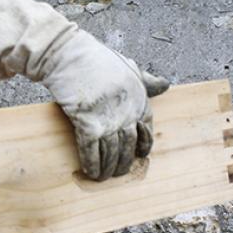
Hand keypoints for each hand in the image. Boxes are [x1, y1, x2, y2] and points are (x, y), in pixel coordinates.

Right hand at [0, 0, 167, 178]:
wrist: (66, 54)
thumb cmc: (95, 59)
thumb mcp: (127, 66)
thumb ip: (146, 80)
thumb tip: (165, 85)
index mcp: (138, 98)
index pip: (147, 130)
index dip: (143, 146)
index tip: (138, 156)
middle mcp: (126, 111)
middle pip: (128, 146)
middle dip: (124, 163)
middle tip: (119, 173)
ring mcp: (107, 118)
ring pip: (111, 152)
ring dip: (108, 168)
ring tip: (104, 177)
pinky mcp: (86, 122)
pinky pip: (91, 151)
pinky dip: (91, 164)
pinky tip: (90, 173)